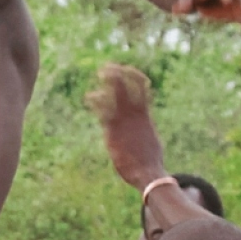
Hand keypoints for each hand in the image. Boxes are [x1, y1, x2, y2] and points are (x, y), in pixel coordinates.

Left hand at [85, 64, 166, 188]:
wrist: (148, 173)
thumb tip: (147, 138)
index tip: (126, 70)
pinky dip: (96, 101)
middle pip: (129, 87)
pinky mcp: (113, 130)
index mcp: (145, 116)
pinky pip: (104, 111)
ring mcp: (125, 121)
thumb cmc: (150, 162)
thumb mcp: (151, 143)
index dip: (135, 77)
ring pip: (117, 94)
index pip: (143, 90)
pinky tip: (89, 97)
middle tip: (108, 67)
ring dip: (108, 82)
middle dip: (119, 74)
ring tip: (100, 72)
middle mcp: (135, 115)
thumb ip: (146, 135)